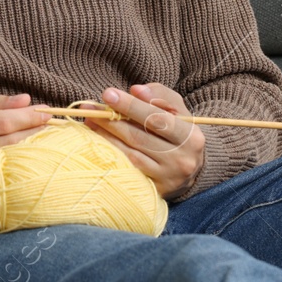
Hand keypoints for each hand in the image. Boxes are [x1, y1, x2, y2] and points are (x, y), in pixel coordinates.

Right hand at [0, 92, 53, 198]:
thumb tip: (25, 100)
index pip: (0, 122)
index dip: (27, 118)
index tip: (47, 112)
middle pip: (7, 143)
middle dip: (33, 133)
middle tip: (52, 126)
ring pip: (4, 163)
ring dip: (26, 151)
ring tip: (43, 141)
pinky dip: (12, 167)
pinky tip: (24, 159)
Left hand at [86, 83, 204, 199]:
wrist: (192, 168)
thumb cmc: (179, 132)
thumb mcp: (177, 109)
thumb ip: (159, 94)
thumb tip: (136, 90)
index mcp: (191, 137)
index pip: (156, 118)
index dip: (130, 106)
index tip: (108, 94)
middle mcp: (181, 160)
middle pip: (139, 137)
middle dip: (111, 120)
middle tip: (89, 108)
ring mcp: (167, 178)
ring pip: (130, 154)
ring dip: (105, 137)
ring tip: (89, 121)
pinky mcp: (155, 191)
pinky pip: (127, 170)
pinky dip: (110, 154)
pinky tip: (97, 142)